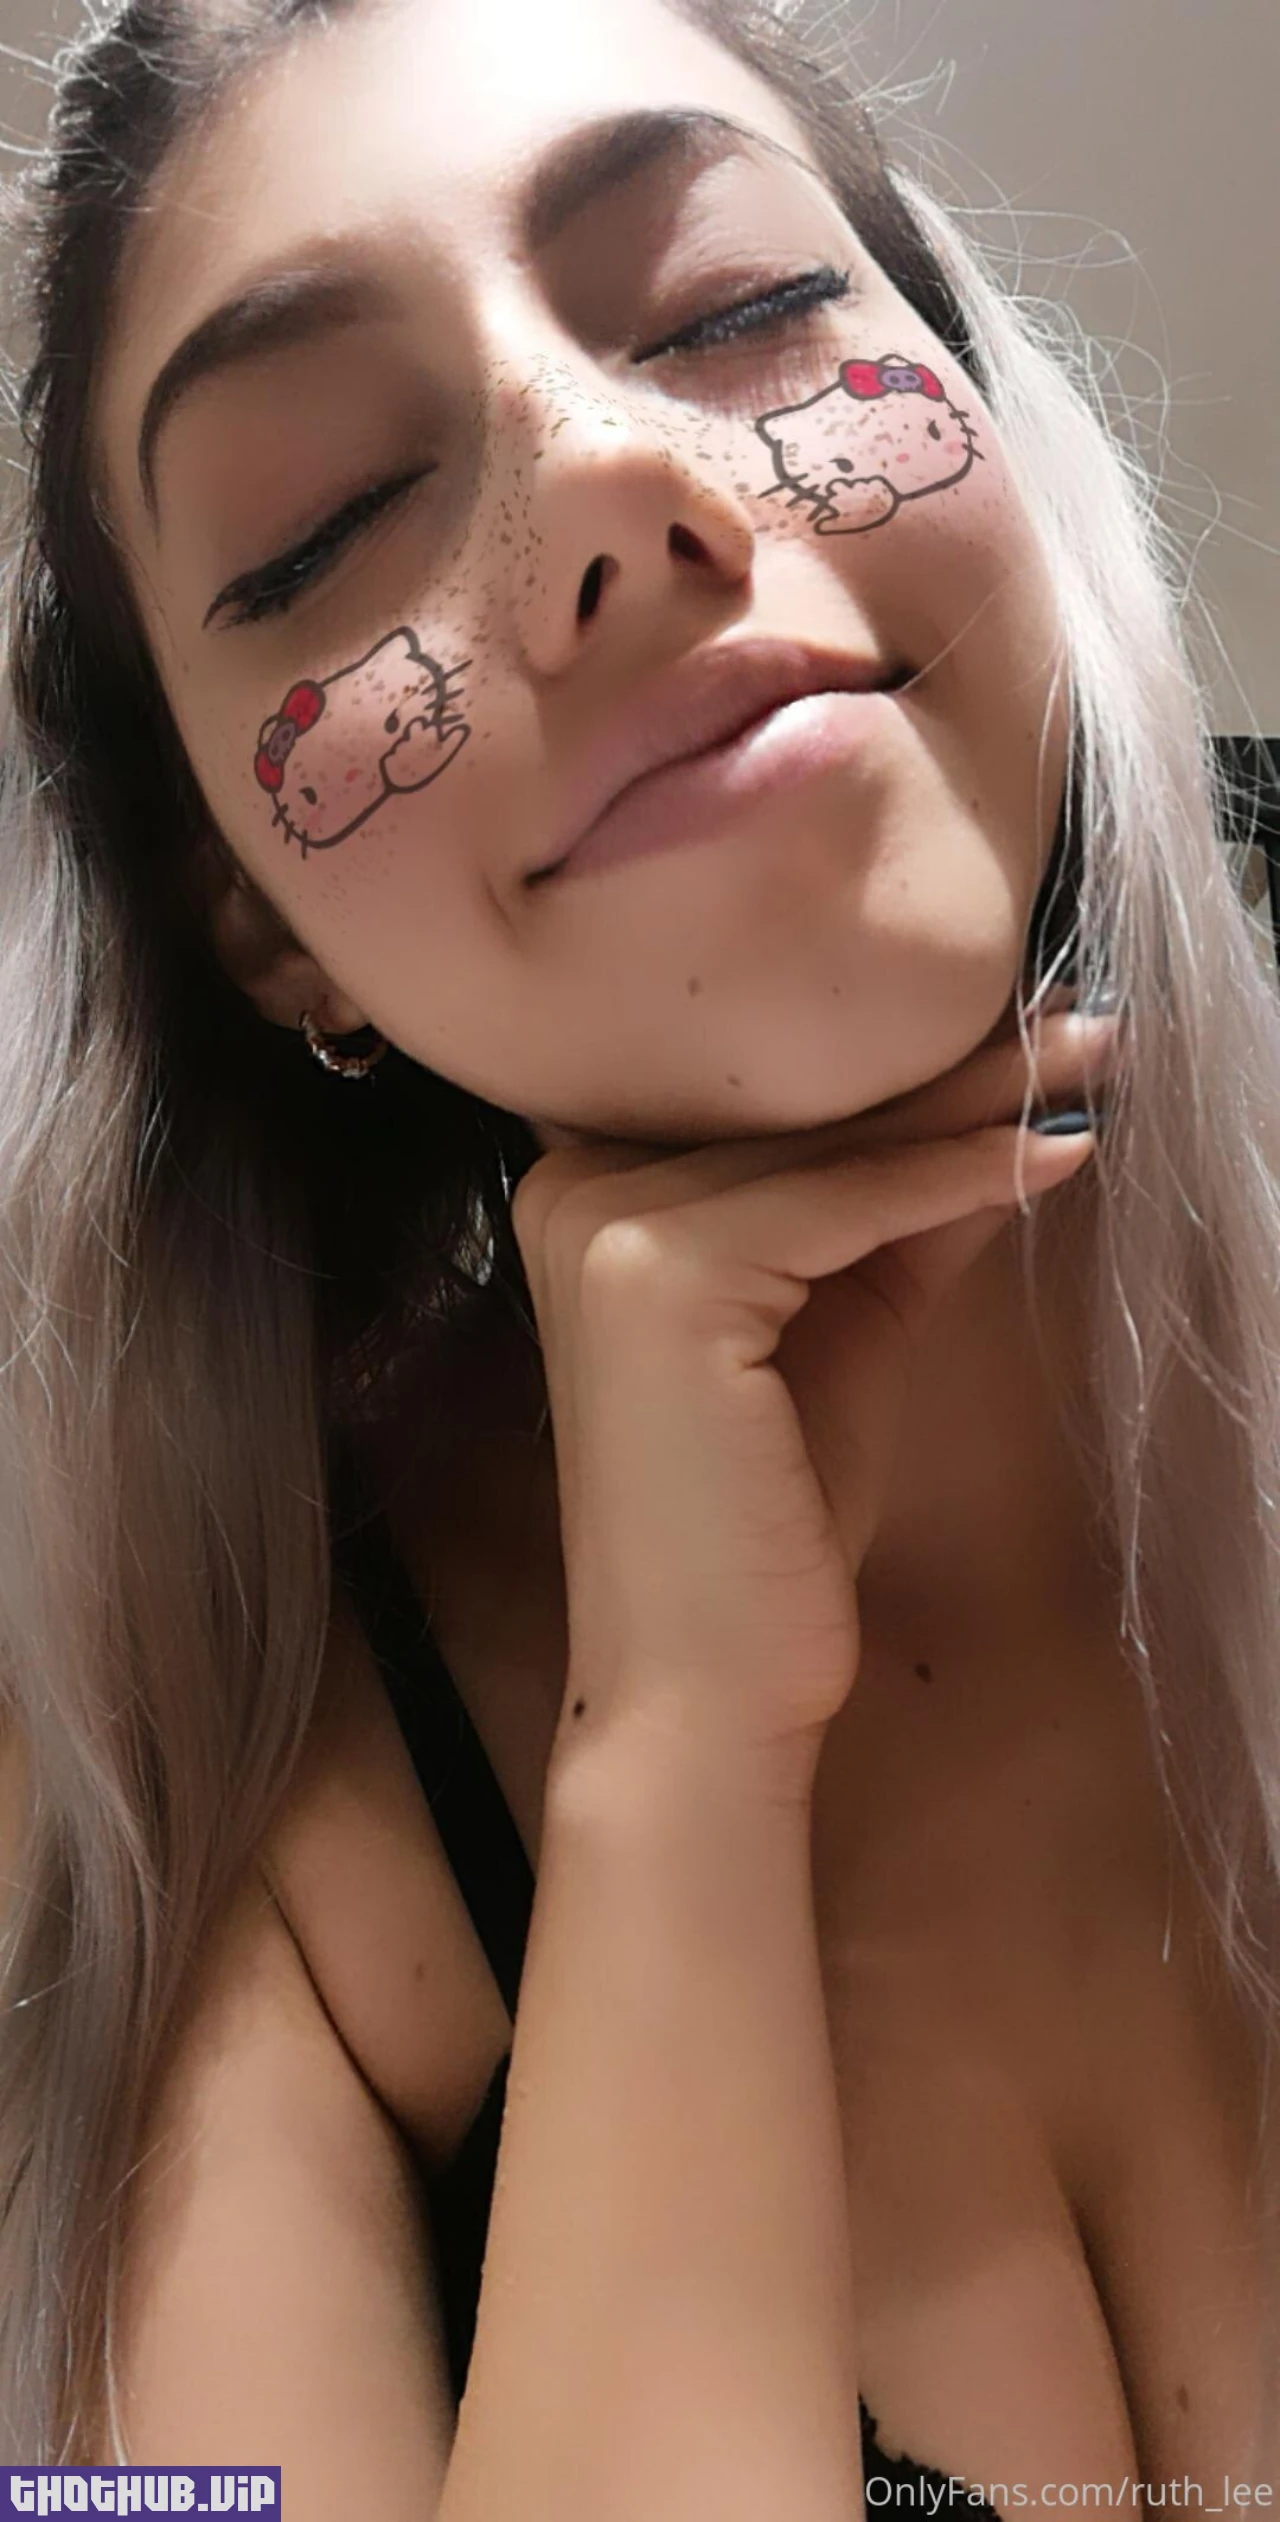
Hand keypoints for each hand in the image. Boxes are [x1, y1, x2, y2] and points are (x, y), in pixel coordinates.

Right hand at [512, 1005, 1116, 1792]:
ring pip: (832, 1147)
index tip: (1033, 1037)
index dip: (911, 1074)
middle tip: (1088, 1026)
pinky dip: (959, 1177)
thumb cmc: (770, 1525)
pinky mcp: (659, 1272)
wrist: (711, 1681)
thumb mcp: (849, 1333)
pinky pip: (846, 1201)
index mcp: (588, 1198)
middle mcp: (572, 1192)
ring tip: (1093, 1062)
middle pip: (807, 1118)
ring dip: (978, 1107)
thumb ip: (902, 1221)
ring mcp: (603, 1227)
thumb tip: (1004, 1115)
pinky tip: (1055, 1150)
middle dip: (960, 1074)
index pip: (778, 1116)